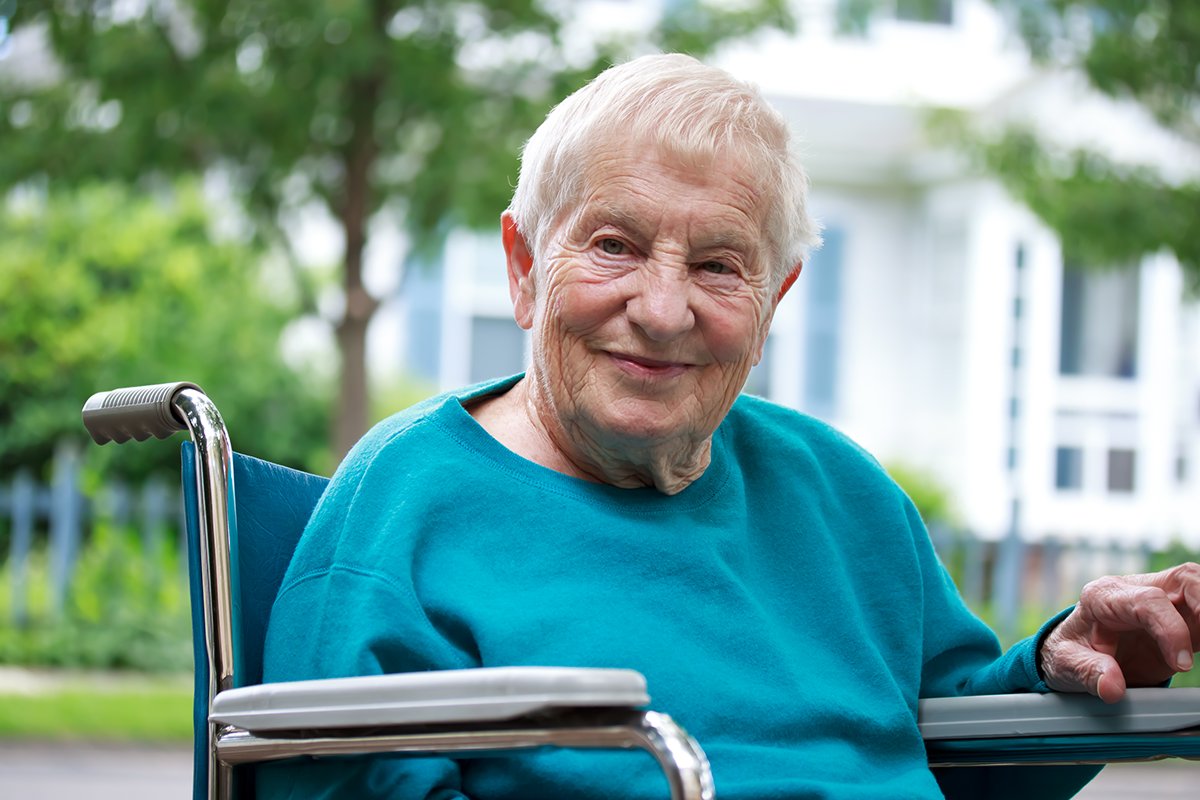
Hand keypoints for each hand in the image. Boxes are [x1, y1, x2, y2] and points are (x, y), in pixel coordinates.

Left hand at [1039, 562, 1199, 702]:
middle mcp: (1134, 590)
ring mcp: (1159, 601)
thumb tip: (1111, 687)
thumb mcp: (1066, 663)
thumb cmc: (1068, 652)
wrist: (1072, 652)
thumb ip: (1088, 672)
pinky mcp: (1177, 618)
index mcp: (1104, 596)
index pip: (1148, 601)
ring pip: (1197, 589)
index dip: (1171, 630)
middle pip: (1184, 579)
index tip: (1181, 665)